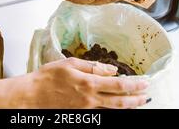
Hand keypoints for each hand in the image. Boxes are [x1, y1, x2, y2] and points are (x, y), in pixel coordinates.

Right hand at [19, 58, 148, 108]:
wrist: (31, 96)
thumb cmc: (48, 77)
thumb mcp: (70, 64)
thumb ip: (92, 66)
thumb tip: (111, 69)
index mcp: (88, 84)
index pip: (118, 85)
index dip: (134, 85)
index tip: (144, 82)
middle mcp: (90, 99)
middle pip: (120, 102)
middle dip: (136, 99)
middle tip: (147, 95)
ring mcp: (86, 109)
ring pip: (113, 109)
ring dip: (128, 106)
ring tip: (139, 103)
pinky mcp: (81, 114)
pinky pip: (102, 113)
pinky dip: (113, 109)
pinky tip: (118, 106)